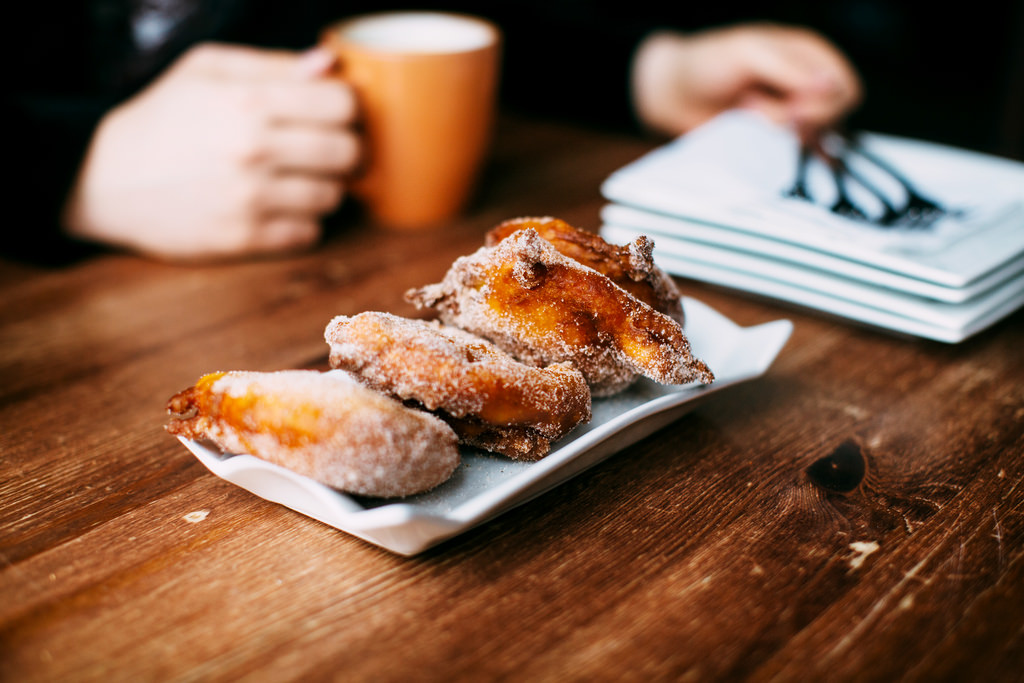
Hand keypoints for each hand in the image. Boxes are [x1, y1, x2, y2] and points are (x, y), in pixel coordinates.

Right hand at [62, 43, 360, 260]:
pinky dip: (303, 222)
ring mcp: (250, 199)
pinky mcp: (244, 239)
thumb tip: (329, 64)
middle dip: (344, 150)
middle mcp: (253, 150)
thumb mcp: (206, 70)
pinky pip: (309, 234)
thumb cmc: (161, 119)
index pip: (342, 105)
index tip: (333, 115)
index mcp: (248, 101)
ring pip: (333, 197)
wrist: (104, 180)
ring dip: (323, 188)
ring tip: (297, 179)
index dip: (346, 109)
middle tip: (325, 150)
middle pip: (348, 153)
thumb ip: (272, 65)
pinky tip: (280, 207)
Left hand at [631, 23, 861, 137]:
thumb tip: (829, 85)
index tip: (791, 110)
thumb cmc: (706, 63)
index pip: (844, 87)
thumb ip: (790, 68)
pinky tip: (752, 136)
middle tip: (757, 109)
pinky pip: (791, 155)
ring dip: (777, 131)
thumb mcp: (748, 53)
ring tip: (746, 112)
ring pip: (810, 139)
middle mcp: (806, 85)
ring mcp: (790, 114)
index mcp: (808, 54)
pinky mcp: (773, 140)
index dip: (823, 104)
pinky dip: (775, 151)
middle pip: (833, 117)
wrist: (672, 94)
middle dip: (797, 119)